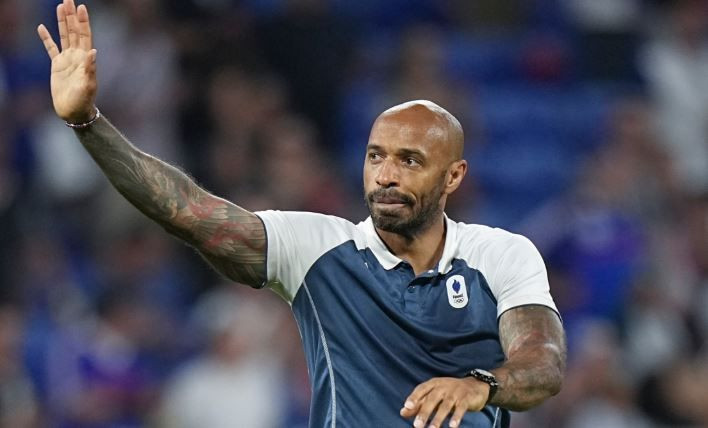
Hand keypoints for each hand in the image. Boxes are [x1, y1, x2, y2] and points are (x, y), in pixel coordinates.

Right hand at [37, 0, 96, 122]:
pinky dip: (46, 38)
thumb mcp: (88, 85)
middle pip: (74, 31)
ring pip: (64, 36)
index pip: (85, 35)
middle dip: (72, 15)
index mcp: (85, 59)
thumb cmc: (83, 100)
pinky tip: (41, 27)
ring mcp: (67, 60)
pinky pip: (51, 48)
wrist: (74, 112)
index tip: (81, 7)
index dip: (83, 21)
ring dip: (62, 21)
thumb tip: (93, 52)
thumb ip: (90, 68)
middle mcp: (77, 56)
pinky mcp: (57, 66)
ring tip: (60, 6)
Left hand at [400, 377, 489, 427]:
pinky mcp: (466, 398)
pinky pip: (461, 408)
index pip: (421, 389)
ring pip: (445, 405)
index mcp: (434, 384)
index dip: (414, 397)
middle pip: (432, 399)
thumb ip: (419, 404)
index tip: (407, 406)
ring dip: (438, 418)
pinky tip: (452, 426)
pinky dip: (456, 417)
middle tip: (417, 425)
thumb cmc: (450, 392)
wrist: (475, 385)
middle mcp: (444, 386)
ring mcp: (455, 392)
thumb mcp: (434, 395)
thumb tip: (402, 412)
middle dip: (424, 412)